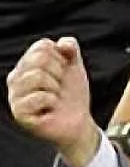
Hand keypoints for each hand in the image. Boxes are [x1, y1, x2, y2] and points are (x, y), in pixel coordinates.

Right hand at [6, 36, 99, 166]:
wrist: (78, 123)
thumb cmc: (72, 95)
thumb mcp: (74, 68)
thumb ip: (70, 50)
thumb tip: (64, 43)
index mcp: (26, 64)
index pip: (42, 46)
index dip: (61, 60)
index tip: (63, 74)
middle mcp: (15, 78)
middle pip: (39, 58)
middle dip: (59, 74)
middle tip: (59, 88)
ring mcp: (15, 95)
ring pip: (37, 75)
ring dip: (55, 88)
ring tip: (55, 98)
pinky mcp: (19, 112)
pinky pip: (40, 96)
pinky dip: (53, 102)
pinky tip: (50, 109)